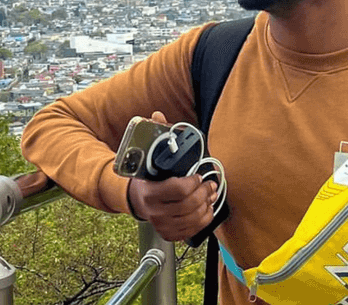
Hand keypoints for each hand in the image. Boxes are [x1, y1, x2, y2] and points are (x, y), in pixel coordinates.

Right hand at [127, 111, 217, 240]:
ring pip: (192, 219)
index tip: (198, 175)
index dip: (193, 182)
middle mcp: (154, 210)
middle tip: (210, 184)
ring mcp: (161, 224)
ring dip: (206, 206)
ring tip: (211, 195)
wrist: (136, 199)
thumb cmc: (146, 177)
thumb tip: (158, 115)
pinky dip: (203, 221)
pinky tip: (206, 209)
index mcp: (148, 191)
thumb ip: (155, 136)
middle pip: (187, 205)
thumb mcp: (147, 157)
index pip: (177, 189)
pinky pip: (191, 231)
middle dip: (204, 193)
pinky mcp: (168, 233)